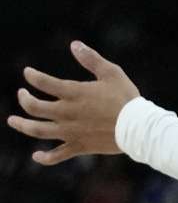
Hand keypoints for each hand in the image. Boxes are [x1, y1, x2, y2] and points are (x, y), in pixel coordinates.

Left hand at [6, 41, 139, 164]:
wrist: (139, 128)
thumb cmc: (127, 99)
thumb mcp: (112, 73)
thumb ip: (91, 59)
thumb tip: (74, 44)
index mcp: (74, 93)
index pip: (43, 82)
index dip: (32, 76)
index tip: (28, 73)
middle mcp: (67, 112)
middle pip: (34, 107)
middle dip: (24, 99)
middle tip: (22, 94)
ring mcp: (71, 131)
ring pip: (38, 130)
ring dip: (22, 125)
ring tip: (12, 121)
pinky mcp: (80, 146)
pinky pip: (58, 155)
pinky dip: (45, 157)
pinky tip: (35, 156)